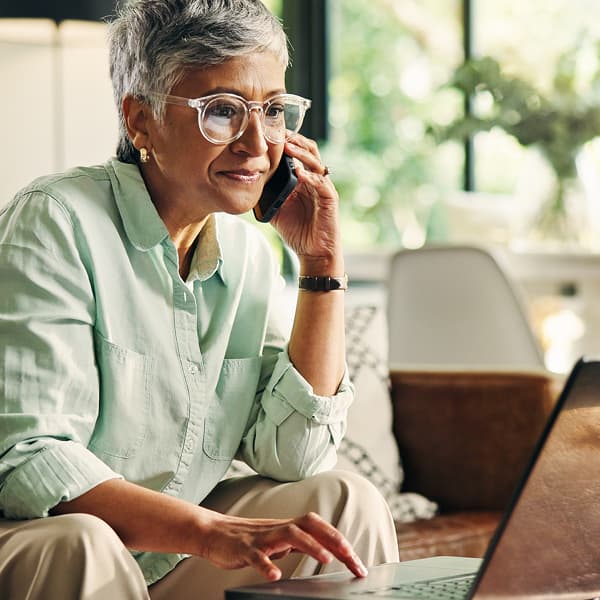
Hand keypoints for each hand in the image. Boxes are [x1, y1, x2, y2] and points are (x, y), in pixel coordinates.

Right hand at [198, 510, 368, 580]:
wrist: (213, 532)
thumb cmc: (248, 538)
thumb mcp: (278, 540)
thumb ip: (299, 542)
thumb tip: (324, 548)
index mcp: (288, 527)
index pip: (320, 528)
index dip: (341, 541)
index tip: (358, 562)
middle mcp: (278, 528)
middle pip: (311, 525)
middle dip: (334, 539)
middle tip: (353, 558)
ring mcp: (262, 537)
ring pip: (289, 534)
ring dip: (310, 545)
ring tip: (326, 559)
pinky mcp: (244, 548)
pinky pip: (257, 555)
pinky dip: (266, 564)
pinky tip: (274, 576)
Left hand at [271, 134, 341, 269]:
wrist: (313, 252)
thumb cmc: (297, 231)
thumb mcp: (275, 210)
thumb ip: (265, 195)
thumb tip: (246, 185)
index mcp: (303, 179)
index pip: (297, 152)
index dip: (286, 141)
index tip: (269, 133)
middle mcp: (315, 179)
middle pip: (309, 150)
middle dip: (295, 140)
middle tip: (279, 133)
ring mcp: (323, 188)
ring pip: (316, 162)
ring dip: (302, 153)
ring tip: (288, 147)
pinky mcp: (330, 199)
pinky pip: (321, 183)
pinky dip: (310, 177)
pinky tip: (298, 173)